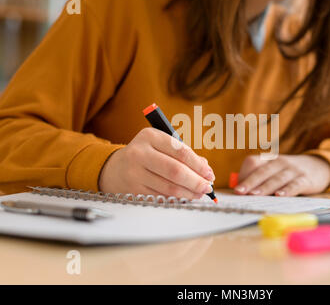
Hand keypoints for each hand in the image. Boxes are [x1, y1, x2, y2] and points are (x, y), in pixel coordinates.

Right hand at [99, 128, 214, 198]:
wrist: (114, 168)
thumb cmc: (145, 154)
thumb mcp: (160, 145)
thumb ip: (183, 153)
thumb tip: (205, 168)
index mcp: (150, 136)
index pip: (180, 151)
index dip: (198, 165)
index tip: (209, 174)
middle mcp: (140, 153)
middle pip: (175, 171)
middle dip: (196, 181)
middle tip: (207, 187)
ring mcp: (135, 172)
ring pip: (169, 187)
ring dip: (188, 193)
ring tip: (199, 193)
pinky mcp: (133, 189)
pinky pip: (161, 196)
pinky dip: (176, 198)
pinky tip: (185, 197)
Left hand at [234, 155, 329, 195]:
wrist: (319, 167)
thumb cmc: (289, 173)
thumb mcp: (274, 171)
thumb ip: (260, 179)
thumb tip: (242, 193)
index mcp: (269, 160)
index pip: (252, 162)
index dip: (244, 175)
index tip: (237, 189)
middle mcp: (279, 162)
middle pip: (262, 171)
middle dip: (249, 182)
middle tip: (239, 192)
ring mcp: (293, 170)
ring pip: (277, 178)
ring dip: (265, 187)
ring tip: (255, 194)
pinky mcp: (305, 179)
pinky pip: (295, 184)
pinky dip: (287, 190)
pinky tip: (280, 196)